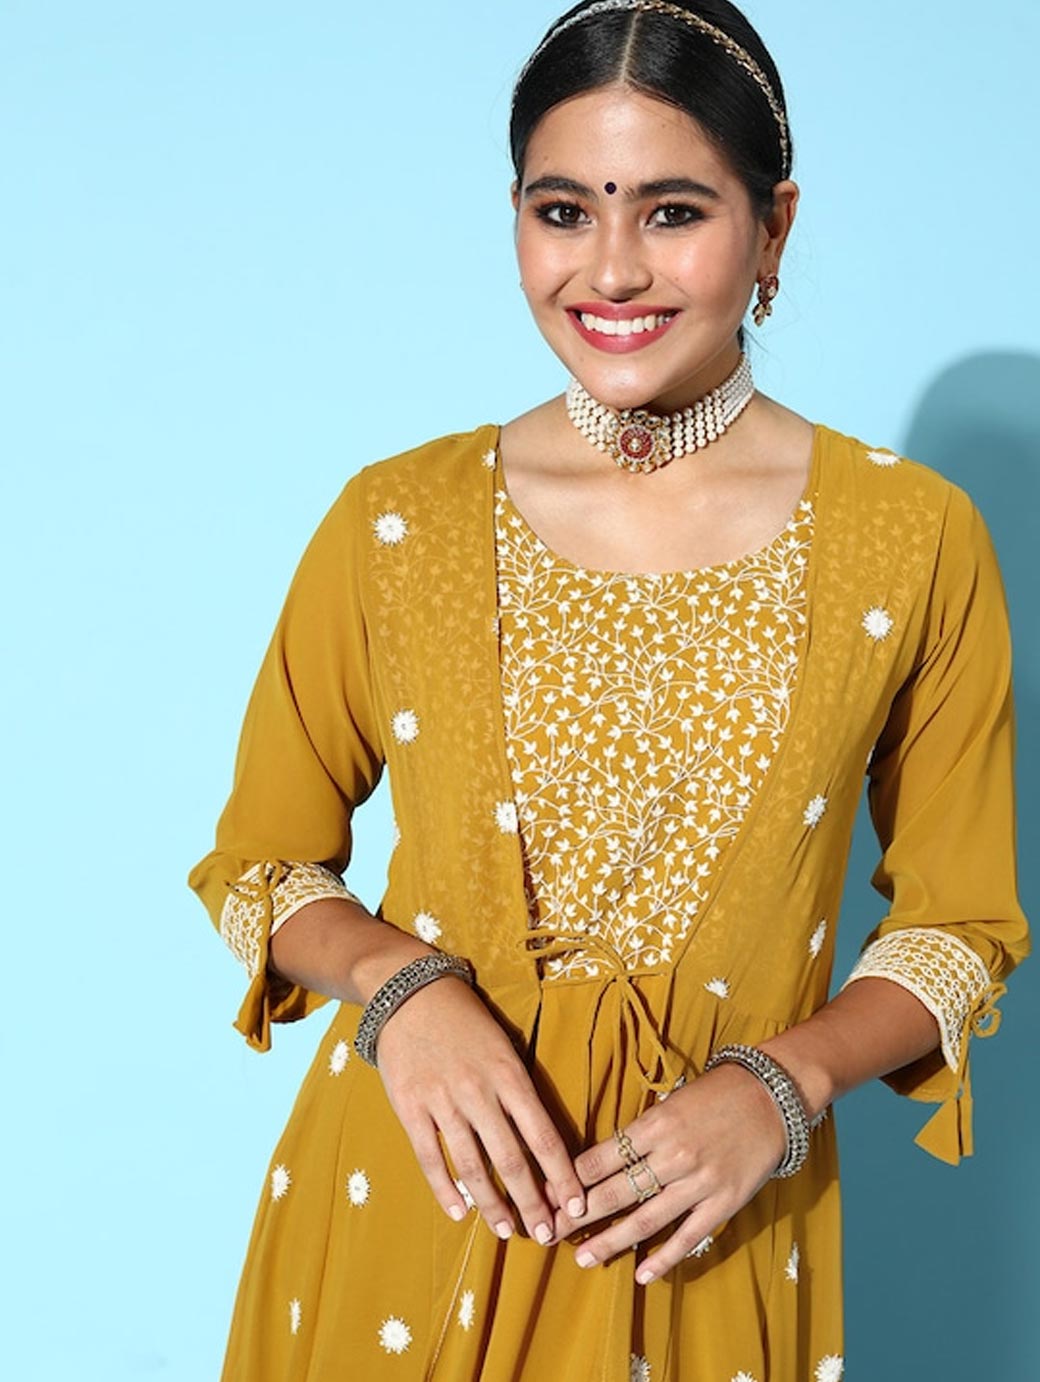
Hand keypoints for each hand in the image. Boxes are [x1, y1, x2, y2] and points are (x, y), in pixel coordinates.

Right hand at [375, 976, 586, 1243]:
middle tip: (546, 1235)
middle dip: (532, 1203)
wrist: (411, 992)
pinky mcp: (411, 1107)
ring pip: (473, 1165)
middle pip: (512, 1159)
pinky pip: (431, 1157)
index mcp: (510, 1075)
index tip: (576, 1207)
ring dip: (493, 1204)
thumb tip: (540, 1140)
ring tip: (507, 1231)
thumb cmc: (466, 1020)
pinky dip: (445, 1189)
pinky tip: (459, 1213)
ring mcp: (444, 1101)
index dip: (562, 1176)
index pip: (544, 1136)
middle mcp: (480, 1091)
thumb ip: (519, 1090)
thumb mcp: (504, 1046)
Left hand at [552, 1063, 786, 1282]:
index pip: (600, 1159)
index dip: (570, 1181)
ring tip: (583, 1258)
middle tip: (551, 1232)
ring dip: (611, 1241)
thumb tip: (602, 1162)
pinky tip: (642, 1274)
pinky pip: (688, 1236)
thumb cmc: (715, 1094)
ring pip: (646, 1220)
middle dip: (579, 1216)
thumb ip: (640, 1133)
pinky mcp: (724, 1202)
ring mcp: (699, 1182)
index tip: (547, 1196)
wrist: (771, 1096)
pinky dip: (664, 1258)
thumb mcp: (670, 1103)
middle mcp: (673, 1155)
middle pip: (615, 1192)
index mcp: (654, 1125)